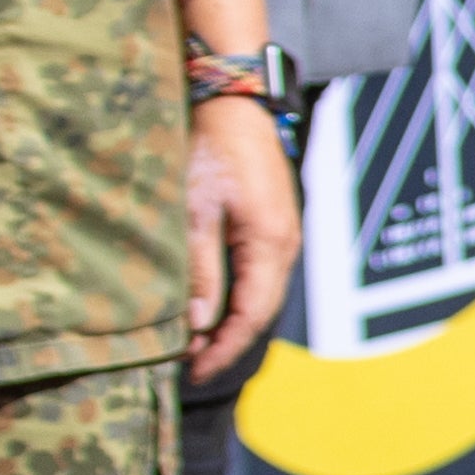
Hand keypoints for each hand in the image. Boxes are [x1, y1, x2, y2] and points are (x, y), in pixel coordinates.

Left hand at [187, 95, 300, 383]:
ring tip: (193, 340)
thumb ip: (199, 269)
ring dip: (230, 321)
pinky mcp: (274, 223)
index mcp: (270, 244)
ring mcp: (284, 234)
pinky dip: (236, 297)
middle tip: (188, 364)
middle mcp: (286, 244)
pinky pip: (260, 274)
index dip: (222, 350)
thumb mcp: (194, 210)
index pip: (251, 317)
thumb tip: (197, 324)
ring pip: (261, 294)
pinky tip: (211, 302)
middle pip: (261, 312)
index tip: (192, 372)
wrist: (233, 101)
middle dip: (226, 342)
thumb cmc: (211, 148)